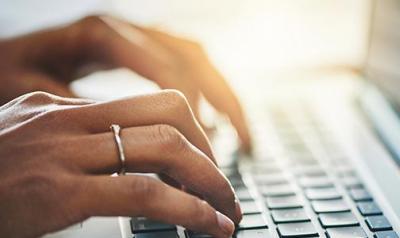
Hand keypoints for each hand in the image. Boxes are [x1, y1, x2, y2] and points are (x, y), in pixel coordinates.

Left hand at [0, 15, 250, 151]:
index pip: (164, 71)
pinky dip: (208, 91)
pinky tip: (215, 119)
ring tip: (243, 137)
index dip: (190, 113)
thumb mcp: (37, 93)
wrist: (0, 56)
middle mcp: (127, 28)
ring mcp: (136, 35)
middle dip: (223, 105)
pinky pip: (186, 63)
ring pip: (197, 58)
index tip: (205, 153)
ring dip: (225, 97)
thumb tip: (132, 146)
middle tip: (240, 148)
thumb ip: (84, 113)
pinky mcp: (140, 47)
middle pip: (192, 59)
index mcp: (101, 35)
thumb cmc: (10, 73)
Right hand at [0, 90, 240, 237]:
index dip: (193, 134)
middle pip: (169, 117)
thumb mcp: (29, 144)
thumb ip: (75, 141)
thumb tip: (126, 150)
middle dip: (209, 153)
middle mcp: (68, 121)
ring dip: (208, 180)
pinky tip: (208, 225)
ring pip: (164, 149)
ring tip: (226, 209)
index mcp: (64, 109)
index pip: (152, 105)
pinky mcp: (57, 193)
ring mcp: (62, 153)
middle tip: (225, 188)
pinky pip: (142, 193)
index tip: (207, 162)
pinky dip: (187, 210)